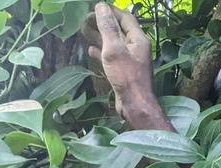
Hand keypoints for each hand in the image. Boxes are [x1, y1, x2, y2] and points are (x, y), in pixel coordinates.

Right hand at [82, 3, 154, 120]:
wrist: (134, 104)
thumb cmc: (126, 76)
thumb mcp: (114, 48)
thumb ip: (108, 27)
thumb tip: (101, 6)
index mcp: (138, 39)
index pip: (125, 18)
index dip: (111, 11)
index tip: (94, 6)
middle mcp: (135, 48)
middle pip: (118, 30)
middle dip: (102, 22)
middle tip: (84, 18)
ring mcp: (129, 60)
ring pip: (113, 43)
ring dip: (99, 36)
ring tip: (83, 30)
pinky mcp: (123, 71)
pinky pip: (111, 57)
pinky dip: (101, 51)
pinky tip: (90, 50)